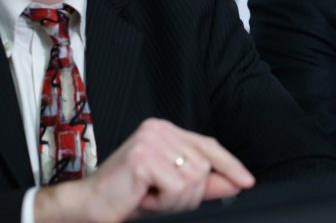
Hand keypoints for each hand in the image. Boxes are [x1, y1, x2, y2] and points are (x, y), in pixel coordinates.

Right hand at [34, 118, 254, 222]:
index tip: (247, 181)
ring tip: (150, 198)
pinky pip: (177, 187)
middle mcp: (159, 128)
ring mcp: (151, 139)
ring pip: (194, 179)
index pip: (208, 145)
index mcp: (165, 130)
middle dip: (189, 195)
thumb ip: (202, 184)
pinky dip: (163, 203)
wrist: (89, 207)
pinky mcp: (144, 156)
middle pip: (204, 166)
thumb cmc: (126, 196)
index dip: (230, 165)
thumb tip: (234, 182)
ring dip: (175, 201)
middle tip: (159, 199)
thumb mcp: (171, 189)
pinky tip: (143, 198)